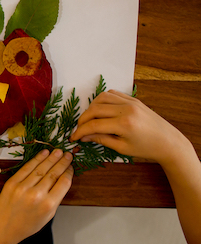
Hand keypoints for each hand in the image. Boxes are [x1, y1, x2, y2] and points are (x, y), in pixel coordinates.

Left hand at [0, 148, 72, 243]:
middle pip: (53, 173)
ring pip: (41, 168)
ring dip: (51, 158)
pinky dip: (36, 159)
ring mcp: (23, 187)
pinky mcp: (12, 182)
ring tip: (58, 151)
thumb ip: (55, 199)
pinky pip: (27, 168)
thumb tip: (62, 180)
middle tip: (68, 154)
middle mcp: (37, 194)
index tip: (71, 166)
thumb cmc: (27, 224)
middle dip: (62, 162)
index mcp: (48, 205)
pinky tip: (44, 154)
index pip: (63, 183)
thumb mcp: (48, 216)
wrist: (3, 226)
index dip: (68, 172)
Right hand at [70, 90, 189, 164]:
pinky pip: (113, 94)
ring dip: (91, 108)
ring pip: (101, 98)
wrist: (169, 142)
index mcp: (124, 124)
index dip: (80, 131)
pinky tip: (100, 110)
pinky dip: (102, 100)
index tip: (73, 138)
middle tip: (79, 130)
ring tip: (89, 120)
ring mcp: (131, 102)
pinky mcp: (134, 100)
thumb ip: (101, 139)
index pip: (94, 125)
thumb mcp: (122, 148)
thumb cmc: (147, 149)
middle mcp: (126, 110)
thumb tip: (84, 137)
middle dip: (83, 120)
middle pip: (95, 110)